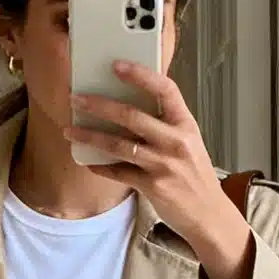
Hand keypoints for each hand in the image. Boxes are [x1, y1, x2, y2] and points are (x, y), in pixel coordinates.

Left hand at [65, 61, 254, 278]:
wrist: (209, 214)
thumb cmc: (195, 175)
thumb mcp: (188, 142)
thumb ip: (165, 124)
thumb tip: (127, 107)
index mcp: (186, 125)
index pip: (165, 89)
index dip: (140, 74)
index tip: (117, 65)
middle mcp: (176, 142)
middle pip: (132, 116)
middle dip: (100, 105)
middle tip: (77, 98)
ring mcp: (164, 165)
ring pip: (119, 145)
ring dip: (90, 136)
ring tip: (70, 130)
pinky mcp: (153, 186)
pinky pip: (119, 172)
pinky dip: (100, 167)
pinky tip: (88, 162)